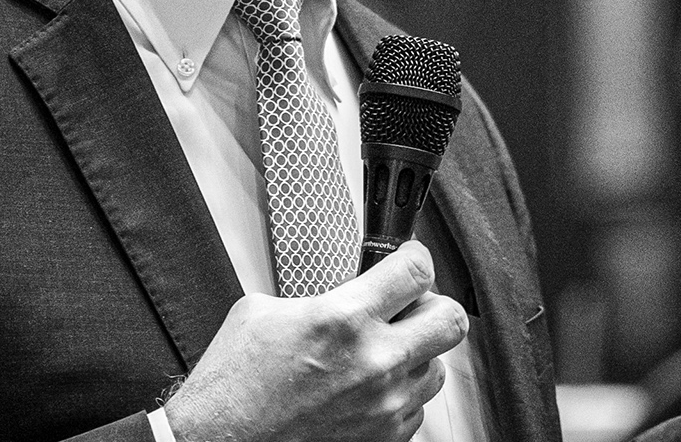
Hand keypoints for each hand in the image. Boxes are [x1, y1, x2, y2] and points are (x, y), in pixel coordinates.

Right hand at [163, 241, 467, 441]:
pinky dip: (399, 396)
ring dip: (417, 354)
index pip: (417, 271)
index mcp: (343, 320)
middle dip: (432, 305)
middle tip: (409, 305)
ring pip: (437, 368)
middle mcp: (374, 363)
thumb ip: (316, 296)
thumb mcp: (261, 312)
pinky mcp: (382, 439)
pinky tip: (368, 389)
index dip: (415, 257)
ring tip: (383, 353)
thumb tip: (341, 291)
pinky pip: (415, 409)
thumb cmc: (230, 389)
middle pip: (450, 319)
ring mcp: (383, 406)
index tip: (407, 259)